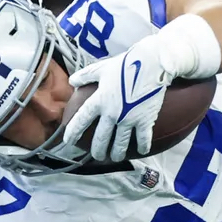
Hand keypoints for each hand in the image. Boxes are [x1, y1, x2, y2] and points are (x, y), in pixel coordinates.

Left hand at [64, 38, 173, 162]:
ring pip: (120, 143)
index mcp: (99, 100)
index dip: (73, 132)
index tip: (68, 141)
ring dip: (117, 154)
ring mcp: (129, 119)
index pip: (82, 120)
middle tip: (97, 156)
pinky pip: (143, 139)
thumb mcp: (102, 68)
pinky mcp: (144, 120)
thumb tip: (72, 81)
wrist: (152, 63)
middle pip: (101, 138)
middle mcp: (112, 113)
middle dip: (98, 151)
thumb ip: (86, 75)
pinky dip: (142, 147)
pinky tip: (141, 152)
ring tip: (115, 158)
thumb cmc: (126, 64)